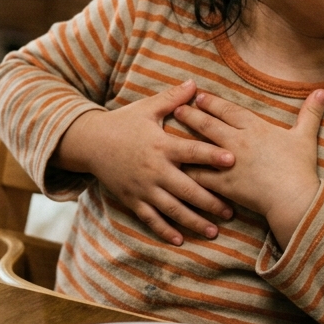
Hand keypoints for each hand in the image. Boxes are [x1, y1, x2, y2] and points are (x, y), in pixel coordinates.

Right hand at [53, 80, 234, 245]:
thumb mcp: (147, 108)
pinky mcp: (133, 200)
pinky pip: (150, 219)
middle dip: (210, 201)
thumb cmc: (123, 123)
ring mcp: (143, 188)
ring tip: (214, 231)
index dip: (212, 155)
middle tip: (231, 211)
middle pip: (187, 188)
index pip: (191, 151)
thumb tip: (194, 83)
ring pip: (172, 209)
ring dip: (193, 221)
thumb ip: (172, 99)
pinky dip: (165, 231)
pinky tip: (181, 240)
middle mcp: (154, 170)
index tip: (233, 160)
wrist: (90, 143)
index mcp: (161, 145)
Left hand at [174, 89, 323, 247]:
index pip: (228, 111)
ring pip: (200, 147)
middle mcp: (238, 141)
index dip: (213, 103)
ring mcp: (228, 162)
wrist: (293, 198)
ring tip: (168, 132)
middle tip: (176, 108)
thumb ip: (310, 113)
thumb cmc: (299, 168)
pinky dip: (186, 170)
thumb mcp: (305, 137)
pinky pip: (200, 175)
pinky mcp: (223, 183)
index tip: (198, 96)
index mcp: (255, 128)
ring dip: (183, 139)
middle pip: (209, 124)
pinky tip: (173, 167)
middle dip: (191, 115)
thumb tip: (323, 91)